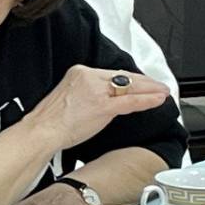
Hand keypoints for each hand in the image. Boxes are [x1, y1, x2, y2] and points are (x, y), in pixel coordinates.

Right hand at [24, 66, 169, 151]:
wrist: (41, 131)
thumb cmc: (50, 121)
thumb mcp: (68, 97)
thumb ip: (88, 93)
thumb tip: (104, 99)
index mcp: (79, 72)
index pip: (112, 74)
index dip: (131, 79)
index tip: (141, 82)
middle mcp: (88, 77)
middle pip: (123, 77)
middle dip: (145, 82)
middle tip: (159, 86)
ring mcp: (96, 91)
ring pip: (129, 87)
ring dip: (150, 90)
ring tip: (163, 92)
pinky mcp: (102, 106)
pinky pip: (129, 101)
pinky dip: (146, 100)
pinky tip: (158, 100)